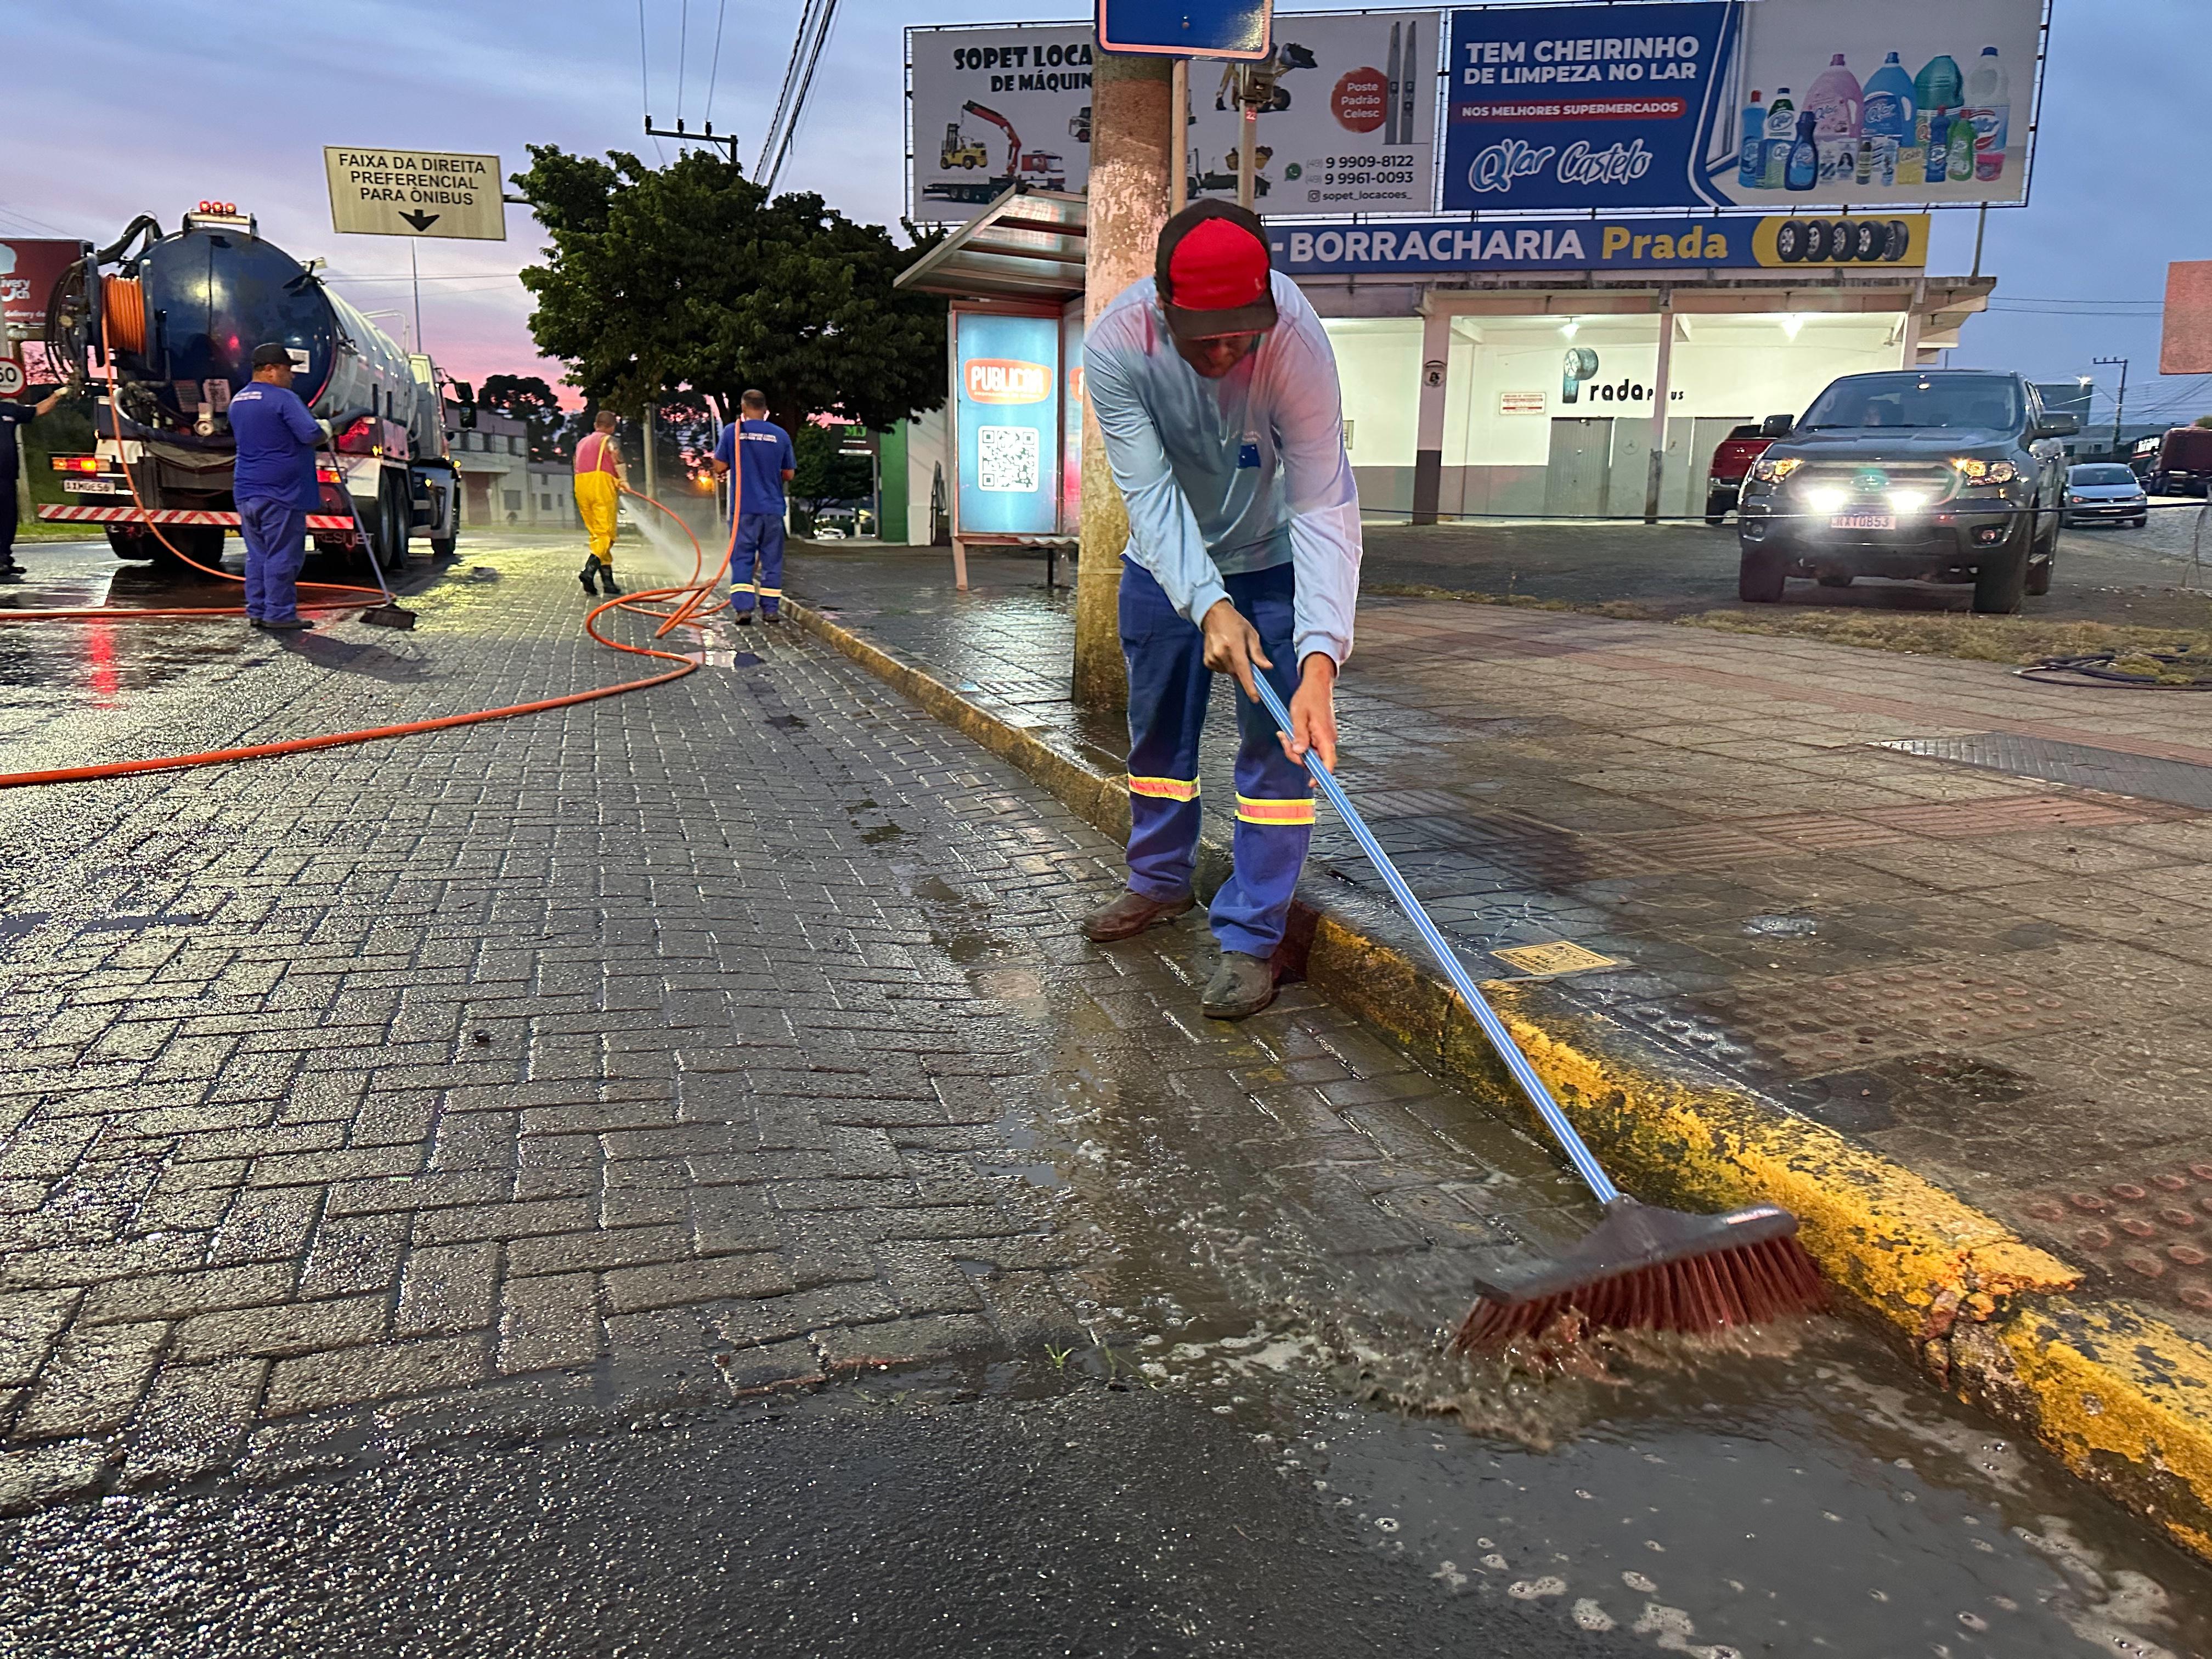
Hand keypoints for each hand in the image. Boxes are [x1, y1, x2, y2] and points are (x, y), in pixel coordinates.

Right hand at [1200, 598, 1270, 702]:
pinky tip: (1224, 653)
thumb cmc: (1235, 623)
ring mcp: (1212, 658)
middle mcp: (1222, 654)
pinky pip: (1221, 670)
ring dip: (1234, 667)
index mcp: (1234, 646)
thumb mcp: (1251, 634)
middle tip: (1243, 656)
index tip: (1255, 698)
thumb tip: (1267, 667)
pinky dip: (1225, 666)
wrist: (1213, 615)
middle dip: (1243, 670)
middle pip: (1237, 673)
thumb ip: (1258, 653)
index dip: (1250, 686)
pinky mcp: (1207, 661)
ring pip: (1229, 672)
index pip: (1244, 671)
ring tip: (1232, 651)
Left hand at [1284, 653, 1338, 771]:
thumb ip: (1299, 735)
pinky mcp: (1320, 735)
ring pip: (1310, 753)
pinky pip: (1310, 745)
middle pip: (1314, 760)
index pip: (1329, 763)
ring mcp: (1325, 737)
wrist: (1317, 683)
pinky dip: (1299, 742)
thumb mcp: (1299, 715)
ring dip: (1295, 747)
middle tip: (1283, 738)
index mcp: (1325, 736)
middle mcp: (1328, 739)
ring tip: (1284, 732)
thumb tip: (1299, 752)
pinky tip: (1291, 731)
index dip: (1321, 775)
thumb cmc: (1308, 696)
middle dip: (1296, 755)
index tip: (1311, 783)